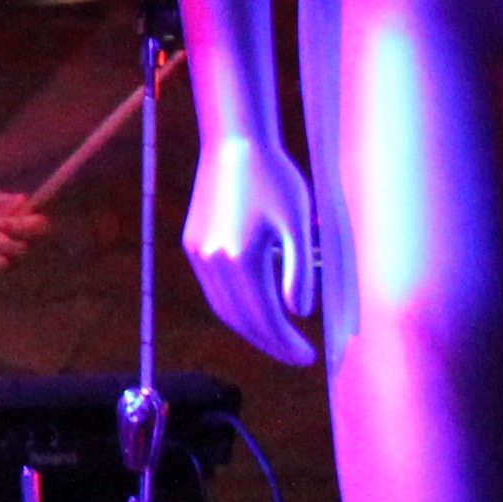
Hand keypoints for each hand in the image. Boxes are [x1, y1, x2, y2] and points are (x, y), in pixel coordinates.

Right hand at [182, 131, 321, 363]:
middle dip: (270, 343)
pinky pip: (213, 290)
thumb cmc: (275, 179)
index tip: (309, 357)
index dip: (286, 342)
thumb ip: (300, 272)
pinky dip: (234, 308)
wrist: (234, 145)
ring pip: (223, 308)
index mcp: (240, 259)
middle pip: (241, 320)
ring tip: (278, 338)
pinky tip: (254, 309)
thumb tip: (299, 312)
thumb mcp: (297, 224)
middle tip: (297, 355)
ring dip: (250, 329)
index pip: (265, 317)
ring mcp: (198, 255)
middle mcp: (213, 262)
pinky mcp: (193, 245)